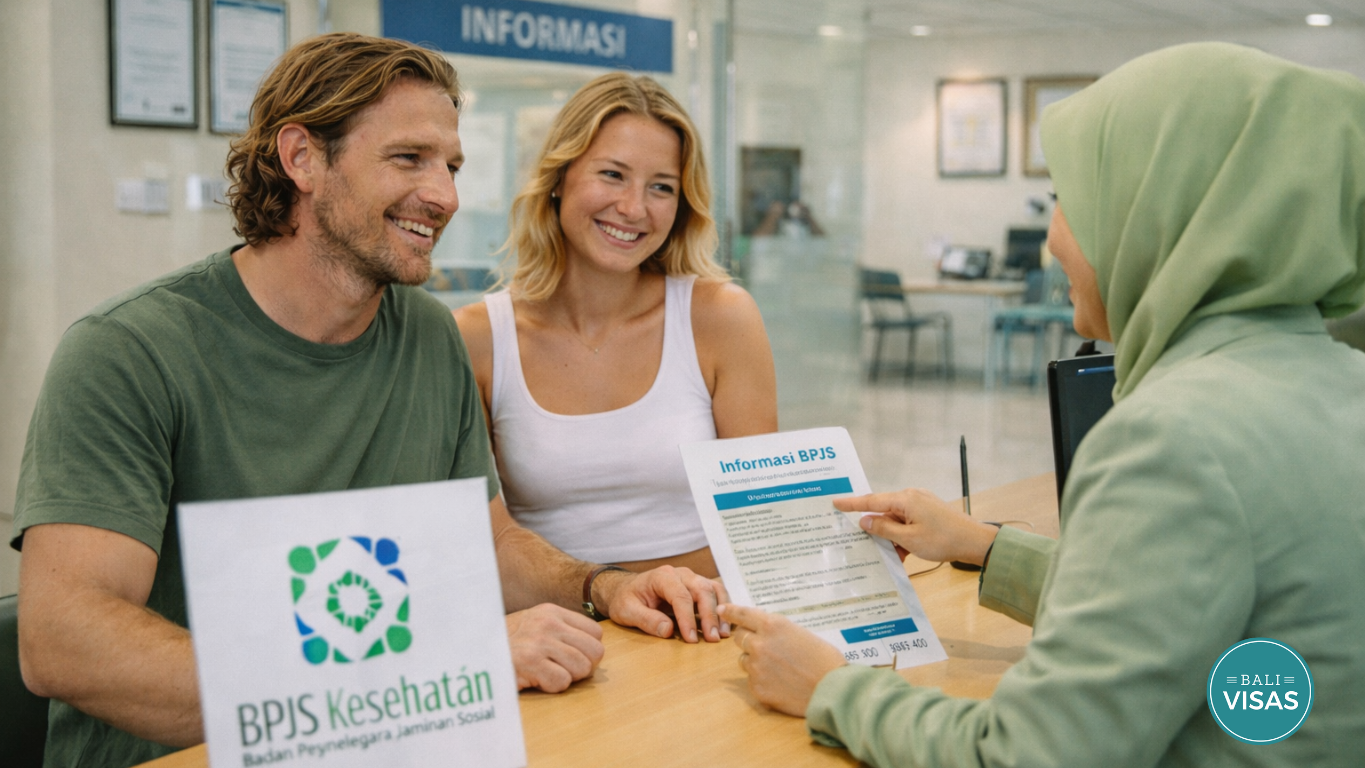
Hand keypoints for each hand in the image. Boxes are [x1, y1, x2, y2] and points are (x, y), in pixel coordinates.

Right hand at [505, 604, 603, 692]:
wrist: (473, 650)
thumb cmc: (507, 643)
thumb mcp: (535, 624)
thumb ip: (562, 631)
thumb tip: (594, 650)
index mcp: (552, 612)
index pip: (596, 633)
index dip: (587, 650)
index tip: (572, 657)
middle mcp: (548, 624)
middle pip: (595, 651)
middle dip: (583, 666)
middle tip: (563, 669)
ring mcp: (539, 642)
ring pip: (582, 668)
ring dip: (569, 677)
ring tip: (548, 673)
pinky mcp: (530, 662)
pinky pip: (562, 682)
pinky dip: (552, 686)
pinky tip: (537, 679)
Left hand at [596, 566, 729, 642]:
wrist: (626, 589)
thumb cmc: (625, 599)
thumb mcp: (626, 611)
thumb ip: (646, 619)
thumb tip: (668, 630)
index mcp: (661, 576)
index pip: (680, 596)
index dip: (688, 618)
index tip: (691, 639)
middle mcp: (680, 573)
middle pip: (702, 590)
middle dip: (709, 616)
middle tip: (713, 639)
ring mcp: (691, 578)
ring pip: (713, 589)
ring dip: (721, 611)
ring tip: (724, 634)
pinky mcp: (697, 586)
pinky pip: (715, 593)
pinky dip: (723, 607)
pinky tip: (725, 625)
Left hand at [718, 604, 845, 716]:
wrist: (832, 690)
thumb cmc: (824, 659)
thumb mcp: (801, 633)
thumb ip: (778, 631)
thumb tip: (765, 632)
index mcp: (772, 625)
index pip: (743, 615)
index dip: (730, 611)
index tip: (722, 609)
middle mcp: (759, 644)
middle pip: (739, 638)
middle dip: (748, 640)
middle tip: (764, 646)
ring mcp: (756, 667)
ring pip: (744, 660)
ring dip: (755, 661)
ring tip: (778, 668)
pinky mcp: (757, 688)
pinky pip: (752, 680)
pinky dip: (762, 680)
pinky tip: (780, 684)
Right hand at [834, 489, 999, 564]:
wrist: (975, 542)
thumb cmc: (944, 540)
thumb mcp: (909, 539)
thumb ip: (884, 529)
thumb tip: (865, 521)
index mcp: (905, 499)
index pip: (871, 500)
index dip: (852, 503)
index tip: (835, 502)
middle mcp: (912, 497)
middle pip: (884, 511)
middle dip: (878, 530)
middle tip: (868, 544)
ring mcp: (921, 504)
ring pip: (896, 520)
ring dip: (893, 538)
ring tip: (897, 555)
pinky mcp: (929, 512)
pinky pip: (908, 523)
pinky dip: (904, 537)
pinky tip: (905, 553)